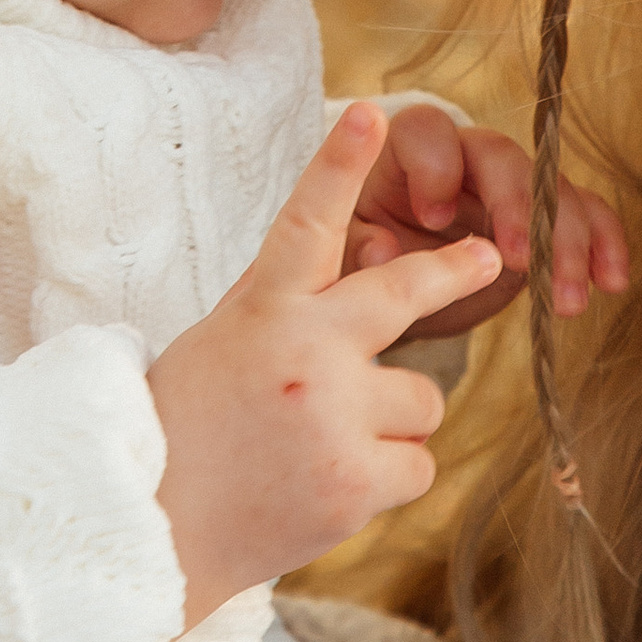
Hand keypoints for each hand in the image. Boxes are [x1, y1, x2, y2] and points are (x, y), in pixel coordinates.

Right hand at [148, 104, 500, 622]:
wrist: (154, 530)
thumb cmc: (186, 428)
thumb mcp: (226, 345)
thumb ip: (292, 313)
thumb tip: (364, 292)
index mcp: (264, 309)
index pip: (308, 221)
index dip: (340, 163)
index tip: (371, 112)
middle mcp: (306, 352)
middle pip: (403, 293)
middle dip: (453, 271)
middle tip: (488, 254)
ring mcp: (335, 416)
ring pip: (422, 399)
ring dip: (391, 423)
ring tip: (324, 447)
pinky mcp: (357, 480)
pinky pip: (419, 465)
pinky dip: (388, 478)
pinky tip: (332, 487)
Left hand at [347, 104, 628, 337]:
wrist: (381, 299)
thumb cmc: (351, 267)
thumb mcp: (336, 262)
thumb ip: (354, 251)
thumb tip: (380, 251)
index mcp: (401, 153)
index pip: (425, 131)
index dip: (434, 165)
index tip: (435, 216)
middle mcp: (460, 158)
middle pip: (500, 154)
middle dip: (517, 204)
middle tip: (520, 260)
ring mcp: (506, 186)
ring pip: (549, 186)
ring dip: (566, 239)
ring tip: (569, 301)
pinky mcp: (540, 220)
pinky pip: (582, 215)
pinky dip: (601, 243)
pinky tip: (611, 281)